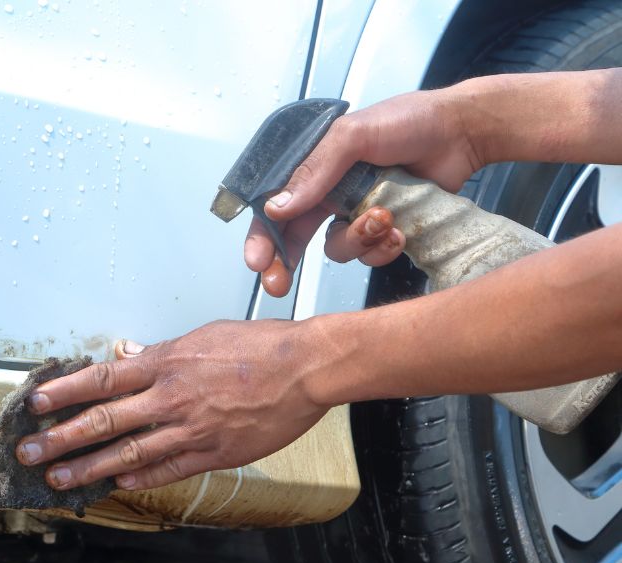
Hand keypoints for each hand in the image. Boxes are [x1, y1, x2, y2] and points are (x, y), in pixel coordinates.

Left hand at [13, 320, 330, 491]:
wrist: (305, 367)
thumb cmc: (260, 345)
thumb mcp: (203, 334)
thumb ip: (161, 351)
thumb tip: (126, 354)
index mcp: (166, 362)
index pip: (102, 378)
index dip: (64, 392)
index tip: (36, 403)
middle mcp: (170, 397)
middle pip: (104, 420)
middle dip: (61, 438)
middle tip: (29, 451)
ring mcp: (191, 429)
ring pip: (128, 452)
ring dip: (89, 467)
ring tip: (59, 478)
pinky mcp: (213, 453)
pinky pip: (168, 469)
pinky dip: (139, 477)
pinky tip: (115, 483)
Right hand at [246, 88, 487, 296]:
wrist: (461, 132)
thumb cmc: (408, 121)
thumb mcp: (353, 136)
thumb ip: (315, 171)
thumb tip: (277, 207)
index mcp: (314, 169)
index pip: (275, 207)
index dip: (262, 236)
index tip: (258, 262)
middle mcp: (330, 194)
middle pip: (295, 238)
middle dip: (285, 264)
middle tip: (278, 286)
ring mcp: (357, 213)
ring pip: (338, 249)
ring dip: (358, 241)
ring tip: (384, 219)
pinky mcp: (385, 229)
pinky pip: (371, 255)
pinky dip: (384, 247)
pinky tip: (400, 228)